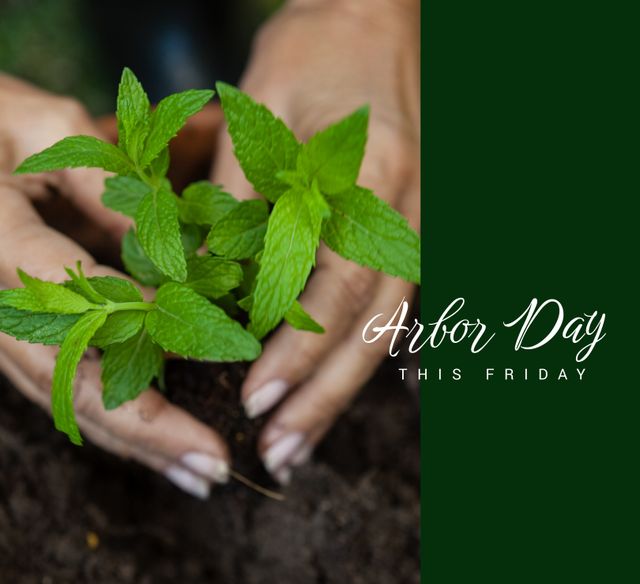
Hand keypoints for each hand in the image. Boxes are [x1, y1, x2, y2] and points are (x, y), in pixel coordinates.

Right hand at [0, 79, 229, 497]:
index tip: (212, 348)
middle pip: (71, 382)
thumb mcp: (45, 129)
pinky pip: (62, 389)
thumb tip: (172, 259)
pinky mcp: (14, 340)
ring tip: (198, 475)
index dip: (145, 330)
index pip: (79, 300)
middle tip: (212, 469)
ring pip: (66, 400)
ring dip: (137, 444)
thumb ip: (105, 186)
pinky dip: (115, 421)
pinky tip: (161, 446)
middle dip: (148, 430)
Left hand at [212, 0, 419, 482]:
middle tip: (281, 454)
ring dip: (342, 389)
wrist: (374, 24)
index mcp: (370, 180)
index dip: (297, 349)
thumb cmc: (318, 54)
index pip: (335, 285)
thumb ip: (245, 197)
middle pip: (369, 325)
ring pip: (384, 326)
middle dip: (323, 395)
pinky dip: (365, 355)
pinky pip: (391, 306)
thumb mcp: (267, 111)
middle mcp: (406, 214)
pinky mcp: (409, 232)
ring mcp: (417, 226)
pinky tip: (345, 392)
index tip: (257, 398)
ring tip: (302, 442)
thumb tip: (213, 281)